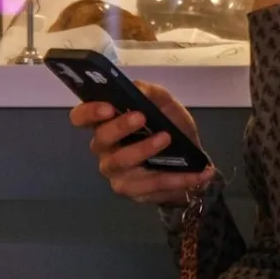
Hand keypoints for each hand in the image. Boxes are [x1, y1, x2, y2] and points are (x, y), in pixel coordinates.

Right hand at [70, 81, 213, 205]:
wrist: (190, 161)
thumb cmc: (170, 128)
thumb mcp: (167, 106)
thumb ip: (153, 94)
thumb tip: (138, 88)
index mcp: (106, 122)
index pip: (81, 117)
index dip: (89, 111)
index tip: (108, 107)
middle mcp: (104, 147)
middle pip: (100, 139)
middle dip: (119, 127)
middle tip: (141, 117)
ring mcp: (115, 171)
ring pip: (121, 162)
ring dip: (144, 149)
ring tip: (167, 138)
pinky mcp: (131, 190)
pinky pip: (151, 184)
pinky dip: (177, 178)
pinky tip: (198, 172)